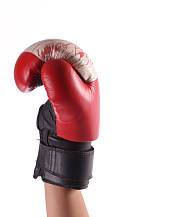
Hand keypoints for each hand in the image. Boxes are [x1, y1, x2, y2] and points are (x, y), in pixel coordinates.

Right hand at [14, 39, 99, 188]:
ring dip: (28, 68)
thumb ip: (63, 84)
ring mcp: (62, 75)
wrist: (69, 143)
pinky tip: (26, 85)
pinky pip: (36, 69)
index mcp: (85, 71)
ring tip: (24, 85)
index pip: (64, 50)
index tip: (35, 71)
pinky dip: (28, 73)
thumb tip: (50, 65)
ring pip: (40, 58)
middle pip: (49, 51)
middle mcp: (75, 69)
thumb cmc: (77, 126)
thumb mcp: (73, 105)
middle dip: (33, 61)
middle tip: (25, 81)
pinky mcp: (51, 82)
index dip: (46, 55)